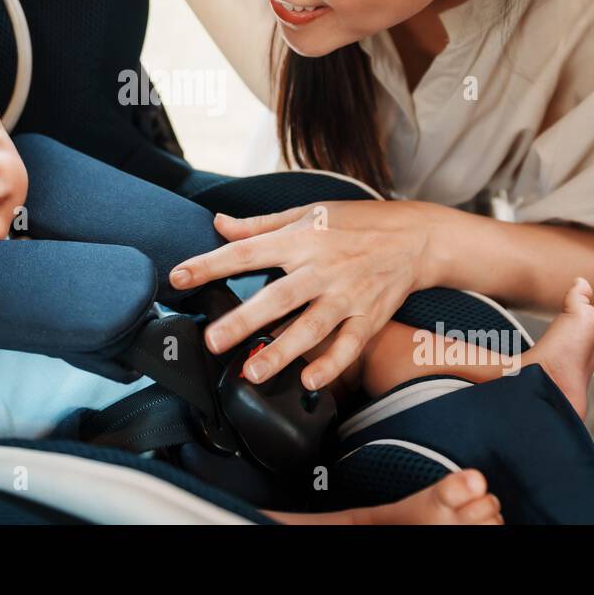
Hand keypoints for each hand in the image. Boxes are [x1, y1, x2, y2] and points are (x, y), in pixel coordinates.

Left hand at [168, 201, 441, 390]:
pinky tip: (309, 381)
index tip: (178, 277)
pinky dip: (331, 365)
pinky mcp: (368, 317)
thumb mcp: (306, 213)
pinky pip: (348, 345)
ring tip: (253, 372)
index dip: (210, 264)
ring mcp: (346, 295)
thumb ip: (259, 225)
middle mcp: (321, 268)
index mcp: (299, 240)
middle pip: (277, 297)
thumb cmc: (355, 223)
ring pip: (311, 327)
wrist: (415, 237)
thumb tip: (218, 222)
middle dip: (244, 321)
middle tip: (213, 341)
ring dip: (282, 352)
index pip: (246, 252)